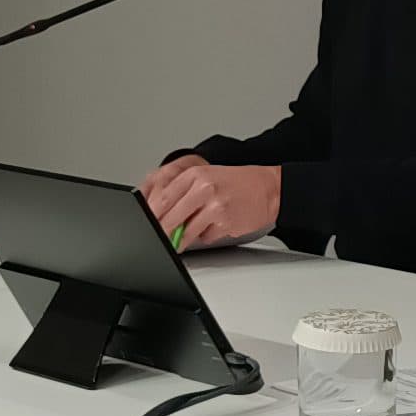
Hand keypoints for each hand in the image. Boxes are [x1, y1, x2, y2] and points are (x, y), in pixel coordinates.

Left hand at [140, 157, 279, 250]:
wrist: (270, 188)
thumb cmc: (237, 183)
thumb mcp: (208, 178)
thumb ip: (184, 193)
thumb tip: (160, 215)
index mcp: (196, 174)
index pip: (163, 198)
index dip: (151, 215)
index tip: (146, 225)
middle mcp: (204, 188)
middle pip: (171, 216)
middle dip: (162, 232)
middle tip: (156, 239)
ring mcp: (215, 206)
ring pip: (186, 231)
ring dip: (181, 240)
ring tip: (181, 242)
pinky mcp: (226, 223)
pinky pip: (205, 237)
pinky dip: (205, 236)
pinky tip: (216, 226)